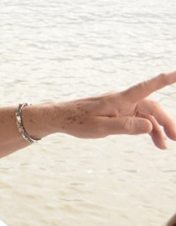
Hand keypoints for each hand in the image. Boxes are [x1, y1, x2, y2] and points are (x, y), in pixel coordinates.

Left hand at [31, 71, 175, 148]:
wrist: (60, 118)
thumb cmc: (77, 122)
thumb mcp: (101, 128)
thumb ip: (125, 126)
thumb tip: (149, 125)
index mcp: (119, 99)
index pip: (147, 86)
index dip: (165, 79)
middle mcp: (122, 99)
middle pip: (152, 106)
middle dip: (166, 121)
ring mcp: (121, 105)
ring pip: (147, 114)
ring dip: (158, 128)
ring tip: (165, 146)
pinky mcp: (118, 111)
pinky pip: (138, 118)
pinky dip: (147, 129)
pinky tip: (154, 141)